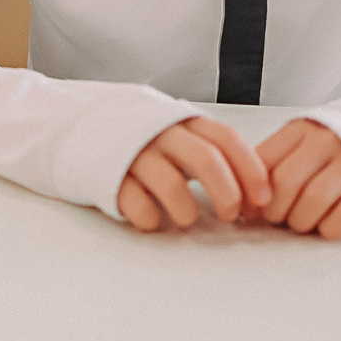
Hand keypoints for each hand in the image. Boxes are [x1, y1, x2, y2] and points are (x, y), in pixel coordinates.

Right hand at [116, 116, 269, 232]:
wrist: (77, 125)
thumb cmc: (141, 138)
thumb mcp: (176, 131)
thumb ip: (210, 149)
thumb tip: (254, 188)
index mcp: (182, 121)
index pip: (226, 139)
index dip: (251, 170)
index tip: (262, 199)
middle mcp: (160, 133)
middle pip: (206, 160)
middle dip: (227, 193)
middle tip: (231, 216)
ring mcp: (133, 154)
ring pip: (172, 185)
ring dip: (188, 212)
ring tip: (186, 219)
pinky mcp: (109, 177)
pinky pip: (138, 206)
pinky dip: (152, 220)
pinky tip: (153, 219)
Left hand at [256, 119, 340, 239]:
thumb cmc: (340, 149)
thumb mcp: (305, 143)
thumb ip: (275, 163)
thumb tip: (243, 205)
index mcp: (303, 128)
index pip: (263, 162)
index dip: (252, 193)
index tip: (252, 210)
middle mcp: (328, 140)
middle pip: (285, 183)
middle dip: (276, 212)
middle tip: (281, 219)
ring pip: (313, 201)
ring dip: (301, 222)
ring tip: (304, 223)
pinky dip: (330, 229)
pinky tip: (329, 226)